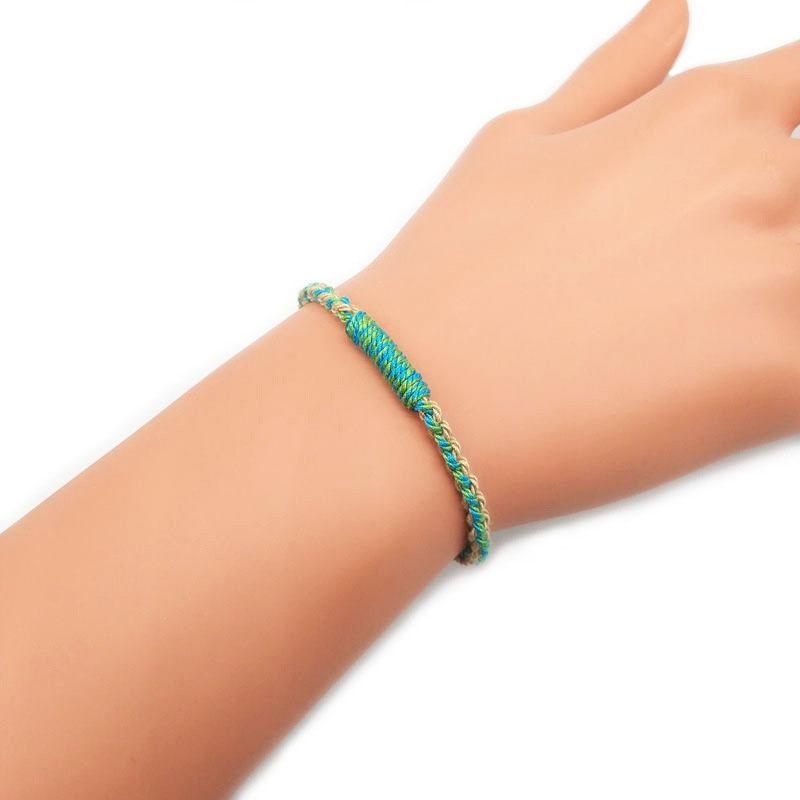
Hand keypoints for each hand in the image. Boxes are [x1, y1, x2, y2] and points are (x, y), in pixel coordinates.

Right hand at [343, 0, 799, 529]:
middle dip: (770, 232)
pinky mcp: (777, 377)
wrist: (411, 400)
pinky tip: (714, 395)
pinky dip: (775, 380)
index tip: (737, 201)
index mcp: (705, 112)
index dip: (785, 136)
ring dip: (770, 307)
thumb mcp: (515, 146)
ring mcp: (775, 278)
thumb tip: (673, 13)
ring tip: (680, 339)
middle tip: (669, 290)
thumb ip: (614, 79)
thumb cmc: (450, 277)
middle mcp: (755, 179)